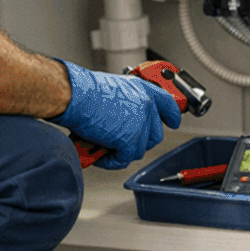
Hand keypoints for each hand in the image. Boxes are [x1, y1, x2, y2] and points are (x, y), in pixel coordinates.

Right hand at [53, 59, 181, 169]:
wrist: (76, 96)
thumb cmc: (84, 91)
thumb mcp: (112, 89)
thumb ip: (124, 104)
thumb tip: (119, 120)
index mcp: (142, 89)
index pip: (167, 104)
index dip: (171, 115)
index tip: (173, 122)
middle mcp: (146, 105)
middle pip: (155, 134)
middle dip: (139, 142)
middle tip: (121, 142)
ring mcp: (141, 124)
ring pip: (139, 149)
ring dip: (121, 152)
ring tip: (103, 147)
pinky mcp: (131, 141)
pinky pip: (124, 159)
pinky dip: (110, 160)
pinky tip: (98, 154)